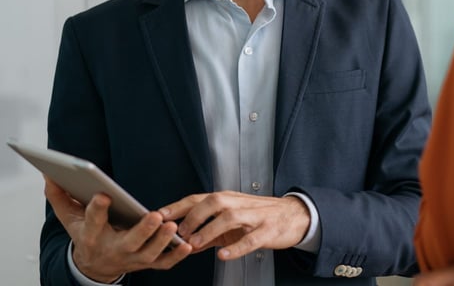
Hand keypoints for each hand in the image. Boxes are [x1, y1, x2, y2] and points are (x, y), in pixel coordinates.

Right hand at [44, 177, 191, 282]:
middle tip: (154, 216)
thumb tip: (48, 173)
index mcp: (92, 236)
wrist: (94, 265)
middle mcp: (113, 249)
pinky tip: (187, 244)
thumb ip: (59, 196)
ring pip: (148, 254)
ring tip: (172, 226)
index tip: (103, 195)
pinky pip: (163, 264)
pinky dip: (176, 256)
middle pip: (128, 243)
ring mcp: (132, 259)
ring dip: (161, 242)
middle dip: (142, 231)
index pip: (93, 221)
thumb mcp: (69, 218)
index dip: (97, 209)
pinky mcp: (147, 264)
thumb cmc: (86, 235)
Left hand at [162, 191, 310, 260]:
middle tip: (180, 231)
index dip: (179, 206)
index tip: (159, 214)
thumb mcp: (232, 223)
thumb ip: (209, 232)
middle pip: (214, 201)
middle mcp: (240, 203)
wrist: (294, 216)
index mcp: (229, 200)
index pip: (199, 198)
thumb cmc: (260, 217)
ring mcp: (255, 216)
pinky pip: (251, 239)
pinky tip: (223, 255)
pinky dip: (236, 247)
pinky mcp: (268, 230)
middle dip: (194, 215)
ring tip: (195, 243)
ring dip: (210, 229)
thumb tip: (184, 243)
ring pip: (230, 217)